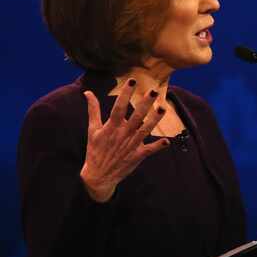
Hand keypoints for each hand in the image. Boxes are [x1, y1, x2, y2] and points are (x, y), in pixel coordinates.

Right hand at [80, 80, 169, 202]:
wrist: (98, 176)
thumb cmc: (95, 150)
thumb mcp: (92, 130)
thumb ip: (93, 110)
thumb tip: (88, 92)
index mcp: (111, 127)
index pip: (119, 107)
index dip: (125, 94)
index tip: (132, 81)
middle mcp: (122, 134)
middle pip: (135, 116)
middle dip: (145, 104)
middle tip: (154, 91)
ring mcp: (130, 145)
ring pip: (144, 130)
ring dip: (154, 121)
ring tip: (162, 109)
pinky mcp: (137, 156)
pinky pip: (149, 150)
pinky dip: (158, 146)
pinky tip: (168, 141)